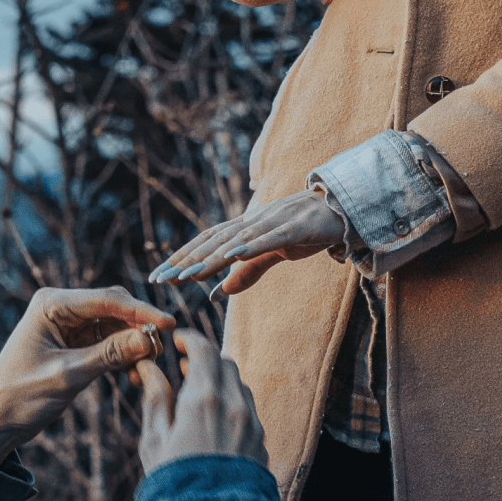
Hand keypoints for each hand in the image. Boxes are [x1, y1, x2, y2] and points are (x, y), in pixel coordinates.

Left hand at [0, 286, 171, 467]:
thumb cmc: (20, 397)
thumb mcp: (68, 376)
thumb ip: (109, 355)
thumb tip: (148, 339)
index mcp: (51, 304)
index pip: (107, 300)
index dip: (141, 312)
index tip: (169, 324)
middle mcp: (60, 307)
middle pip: (114, 307)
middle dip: (139, 326)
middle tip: (160, 350)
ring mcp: (67, 324)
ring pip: (114, 324)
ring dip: (133, 342)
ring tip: (148, 364)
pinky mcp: (73, 342)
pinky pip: (107, 340)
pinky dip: (122, 353)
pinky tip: (134, 370)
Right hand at [136, 331, 265, 474]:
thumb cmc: (173, 484)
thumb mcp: (154, 440)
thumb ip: (155, 399)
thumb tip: (149, 368)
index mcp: (204, 399)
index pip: (203, 349)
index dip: (188, 338)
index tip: (176, 341)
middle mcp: (234, 405)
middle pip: (224, 362)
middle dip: (203, 359)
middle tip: (182, 368)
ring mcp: (251, 423)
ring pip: (238, 385)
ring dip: (219, 381)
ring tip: (196, 395)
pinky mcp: (260, 441)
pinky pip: (248, 409)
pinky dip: (231, 403)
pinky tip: (213, 421)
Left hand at [147, 188, 345, 295]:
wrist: (343, 207)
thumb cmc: (306, 229)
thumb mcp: (273, 254)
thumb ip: (247, 271)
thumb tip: (217, 293)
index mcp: (246, 229)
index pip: (206, 243)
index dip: (181, 258)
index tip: (158, 276)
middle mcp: (253, 222)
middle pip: (213, 241)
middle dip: (185, 261)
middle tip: (160, 279)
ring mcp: (273, 223)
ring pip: (236, 241)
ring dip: (210, 257)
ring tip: (187, 274)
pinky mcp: (295, 228)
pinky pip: (269, 238)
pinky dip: (250, 245)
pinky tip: (233, 254)